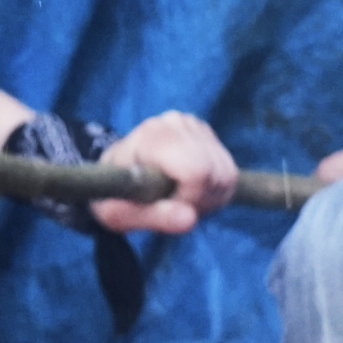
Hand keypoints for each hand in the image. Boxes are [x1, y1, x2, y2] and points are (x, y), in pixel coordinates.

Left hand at [91, 110, 237, 232]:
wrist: (115, 171)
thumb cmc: (113, 193)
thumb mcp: (119, 215)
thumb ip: (153, 218)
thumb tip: (190, 219)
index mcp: (152, 137)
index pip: (196, 171)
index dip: (190, 199)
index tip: (168, 207)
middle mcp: (176, 123)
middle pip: (216, 174)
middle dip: (202, 200)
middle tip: (176, 207)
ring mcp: (194, 125)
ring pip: (227, 174)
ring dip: (210, 197)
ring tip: (182, 199)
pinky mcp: (206, 133)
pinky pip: (229, 170)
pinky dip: (216, 189)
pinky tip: (192, 190)